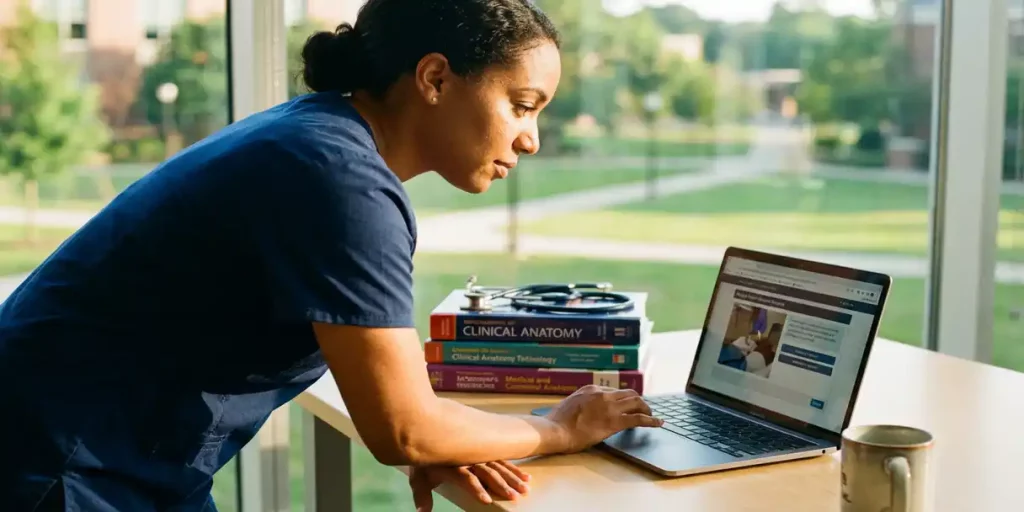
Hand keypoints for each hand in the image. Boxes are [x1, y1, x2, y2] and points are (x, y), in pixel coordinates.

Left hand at [409, 460, 530, 511]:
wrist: (429, 430)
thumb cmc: (425, 459)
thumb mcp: (419, 477)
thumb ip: (422, 495)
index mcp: (453, 466)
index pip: (466, 478)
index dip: (476, 489)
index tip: (487, 500)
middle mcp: (469, 459)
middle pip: (487, 472)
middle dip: (501, 485)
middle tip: (514, 497)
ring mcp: (479, 455)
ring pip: (498, 466)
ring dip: (512, 478)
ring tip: (524, 489)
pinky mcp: (486, 452)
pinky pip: (503, 460)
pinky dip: (514, 469)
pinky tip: (525, 477)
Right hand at [544, 385, 662, 452]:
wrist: (554, 429)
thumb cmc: (557, 422)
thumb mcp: (570, 405)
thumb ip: (582, 404)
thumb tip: (587, 410)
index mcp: (591, 389)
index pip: (614, 391)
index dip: (623, 399)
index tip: (627, 405)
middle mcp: (603, 394)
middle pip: (629, 393)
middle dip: (638, 401)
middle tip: (643, 409)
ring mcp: (609, 407)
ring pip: (637, 402)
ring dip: (647, 408)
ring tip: (652, 416)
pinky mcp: (614, 422)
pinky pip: (639, 419)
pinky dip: (651, 420)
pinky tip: (658, 423)